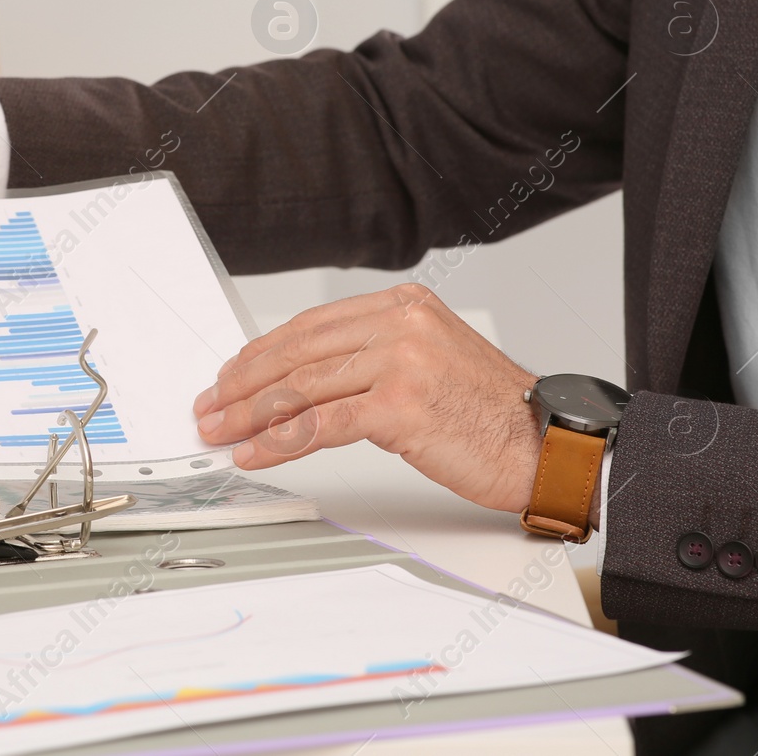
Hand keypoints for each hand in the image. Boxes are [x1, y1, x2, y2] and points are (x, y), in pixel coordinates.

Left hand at [193, 283, 541, 512]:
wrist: (547, 446)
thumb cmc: (490, 414)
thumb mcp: (430, 361)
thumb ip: (372, 357)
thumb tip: (301, 382)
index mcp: (404, 306)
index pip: (310, 326)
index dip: (261, 354)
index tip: (231, 377)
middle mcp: (401, 324)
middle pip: (297, 352)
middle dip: (243, 384)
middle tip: (210, 407)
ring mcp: (401, 361)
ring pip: (302, 388)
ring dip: (250, 415)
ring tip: (221, 433)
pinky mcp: (400, 405)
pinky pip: (320, 425)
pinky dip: (279, 442)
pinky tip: (255, 453)